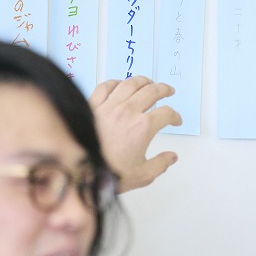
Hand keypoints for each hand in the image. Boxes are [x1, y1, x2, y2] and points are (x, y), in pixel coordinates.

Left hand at [88, 76, 181, 191]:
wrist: (79, 172)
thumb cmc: (109, 173)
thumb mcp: (142, 175)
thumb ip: (160, 164)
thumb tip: (171, 157)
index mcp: (143, 127)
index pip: (167, 113)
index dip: (175, 116)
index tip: (175, 120)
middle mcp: (128, 112)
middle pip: (152, 91)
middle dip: (164, 89)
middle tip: (168, 91)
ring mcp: (109, 106)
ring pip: (130, 83)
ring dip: (143, 80)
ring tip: (148, 82)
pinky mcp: (93, 106)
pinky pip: (105, 86)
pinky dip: (115, 82)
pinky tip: (119, 84)